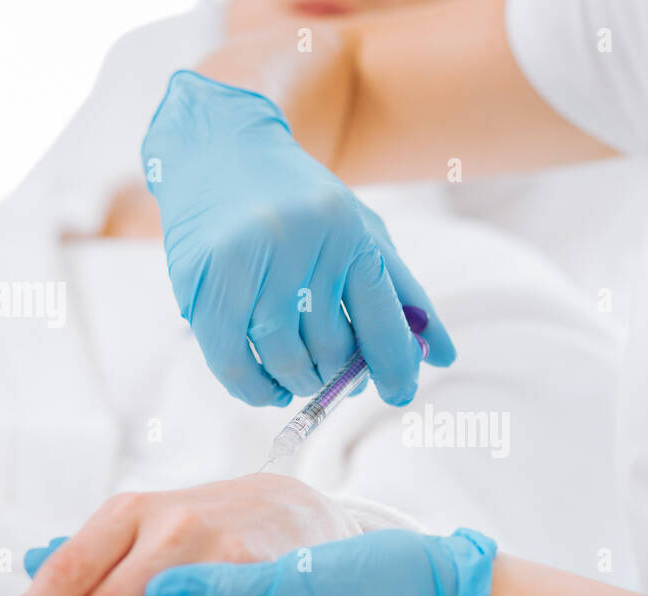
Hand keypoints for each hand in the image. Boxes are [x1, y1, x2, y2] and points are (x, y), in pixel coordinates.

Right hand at [140, 70, 454, 406]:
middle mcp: (302, 242)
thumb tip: (444, 357)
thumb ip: (403, 293)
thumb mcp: (361, 230)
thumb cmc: (301, 202)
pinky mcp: (203, 279)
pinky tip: (269, 389)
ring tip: (301, 379)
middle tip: (334, 375)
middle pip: (332, 347)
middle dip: (338, 374)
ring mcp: (249, 261)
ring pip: (285, 359)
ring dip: (298, 384)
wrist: (217, 149)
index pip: (383, 318)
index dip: (394, 365)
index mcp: (348, 230)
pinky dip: (254, 389)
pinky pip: (232, 362)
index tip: (399, 393)